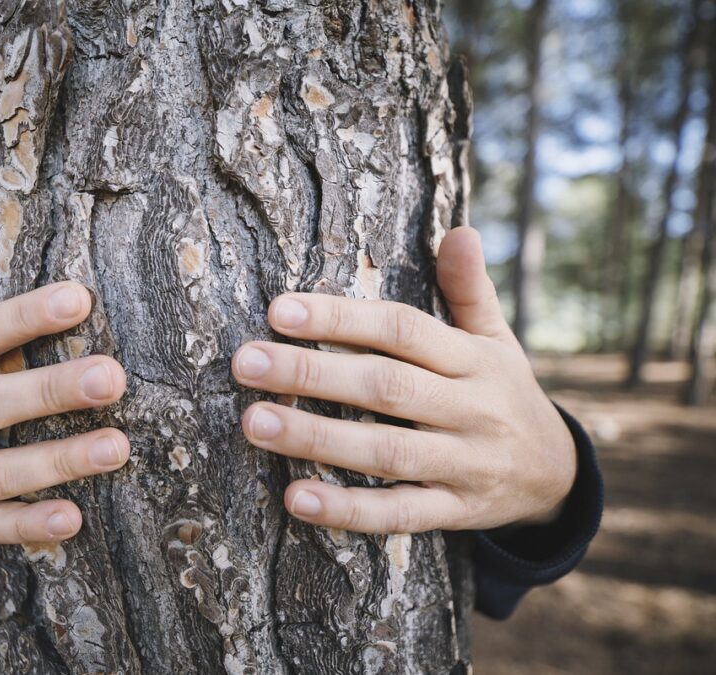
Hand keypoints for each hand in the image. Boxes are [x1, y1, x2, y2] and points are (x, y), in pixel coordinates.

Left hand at [231, 227, 576, 533]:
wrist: (558, 477)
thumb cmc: (503, 394)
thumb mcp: (497, 340)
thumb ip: (470, 290)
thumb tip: (460, 230)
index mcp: (472, 360)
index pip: (401, 329)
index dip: (341, 318)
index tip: (280, 310)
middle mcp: (470, 409)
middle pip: (386, 387)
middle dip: (312, 373)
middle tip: (247, 362)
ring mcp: (464, 464)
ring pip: (386, 451)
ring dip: (317, 439)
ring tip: (254, 423)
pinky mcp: (455, 512)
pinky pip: (399, 514)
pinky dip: (348, 510)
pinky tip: (296, 499)